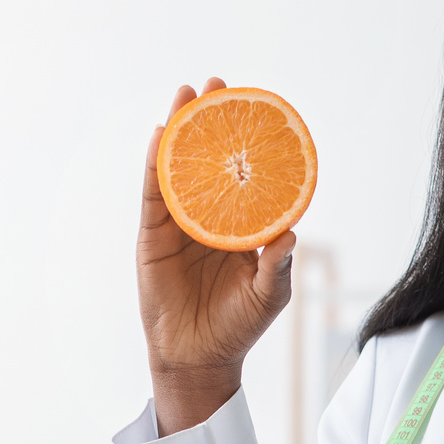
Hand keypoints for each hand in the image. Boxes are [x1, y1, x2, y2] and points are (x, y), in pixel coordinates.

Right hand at [137, 77, 296, 434]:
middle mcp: (208, 217)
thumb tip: (291, 232)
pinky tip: (160, 135)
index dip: (245, 141)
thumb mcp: (268, 295)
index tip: (254, 106)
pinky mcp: (152, 236)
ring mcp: (178, 224)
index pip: (243, 174)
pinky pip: (153, 194)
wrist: (198, 358)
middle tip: (217, 84)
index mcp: (239, 226)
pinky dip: (155, 164)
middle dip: (211, 121)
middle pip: (208, 159)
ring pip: (178, 168)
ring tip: (186, 95)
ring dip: (181, 129)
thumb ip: (278, 265)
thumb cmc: (238, 327)